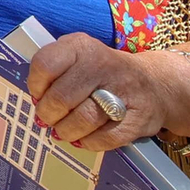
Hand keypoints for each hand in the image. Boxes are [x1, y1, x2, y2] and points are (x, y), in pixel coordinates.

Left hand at [28, 34, 189, 150]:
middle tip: (48, 119)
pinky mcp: (139, 117)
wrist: (155, 83)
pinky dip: (89, 142)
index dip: (35, 86)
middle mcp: (102, 64)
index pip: (45, 64)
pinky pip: (106, 138)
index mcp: (81, 46)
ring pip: (82, 120)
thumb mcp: (78, 57)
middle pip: (61, 98)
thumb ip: (54, 72)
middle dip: (48, 115)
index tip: (37, 95)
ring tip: (63, 131)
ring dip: (66, 131)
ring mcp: (123, 91)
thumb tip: (35, 100)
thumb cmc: (104, 73)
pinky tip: (83, 139)